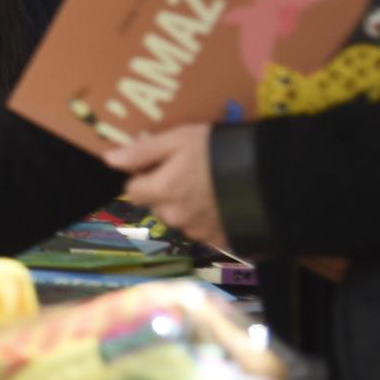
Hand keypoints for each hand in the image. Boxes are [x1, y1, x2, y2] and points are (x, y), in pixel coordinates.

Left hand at [104, 125, 225, 249]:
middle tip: (190, 171)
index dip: (144, 176)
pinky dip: (208, 218)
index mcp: (162, 192)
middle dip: (166, 191)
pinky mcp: (220, 239)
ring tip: (210, 186)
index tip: (161, 164)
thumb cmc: (220, 150)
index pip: (134, 190)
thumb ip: (141, 152)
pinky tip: (223, 201)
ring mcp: (198, 231)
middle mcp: (175, 217)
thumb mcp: (178, 139)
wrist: (271, 174)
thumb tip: (108, 159)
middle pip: (157, 205)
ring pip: (180, 218)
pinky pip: (204, 229)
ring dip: (187, 205)